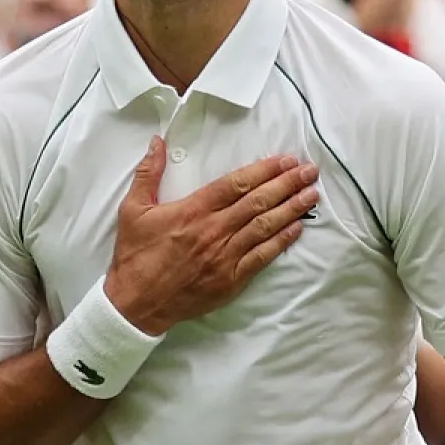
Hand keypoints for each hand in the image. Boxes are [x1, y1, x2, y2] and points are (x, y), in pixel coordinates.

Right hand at [103, 137, 319, 335]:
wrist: (136, 303)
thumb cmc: (135, 255)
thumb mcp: (132, 209)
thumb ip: (148, 173)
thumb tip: (157, 142)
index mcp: (192, 210)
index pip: (236, 184)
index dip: (263, 170)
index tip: (284, 159)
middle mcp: (213, 230)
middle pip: (258, 202)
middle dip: (286, 184)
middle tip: (309, 170)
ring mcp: (224, 256)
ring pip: (265, 227)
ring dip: (291, 208)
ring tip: (311, 194)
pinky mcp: (230, 279)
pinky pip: (262, 256)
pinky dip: (281, 241)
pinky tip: (297, 228)